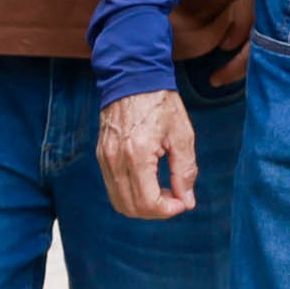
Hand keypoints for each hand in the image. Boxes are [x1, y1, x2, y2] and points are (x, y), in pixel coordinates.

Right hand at [99, 88, 199, 221]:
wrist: (133, 77)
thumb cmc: (160, 102)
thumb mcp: (182, 135)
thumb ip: (185, 171)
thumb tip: (187, 201)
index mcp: (137, 153)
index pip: (148, 202)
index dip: (168, 210)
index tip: (183, 201)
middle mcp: (116, 159)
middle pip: (131, 208)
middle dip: (157, 211)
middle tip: (175, 197)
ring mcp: (105, 158)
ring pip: (119, 202)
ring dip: (143, 206)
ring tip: (163, 191)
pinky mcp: (102, 155)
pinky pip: (113, 187)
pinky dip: (131, 194)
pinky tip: (149, 181)